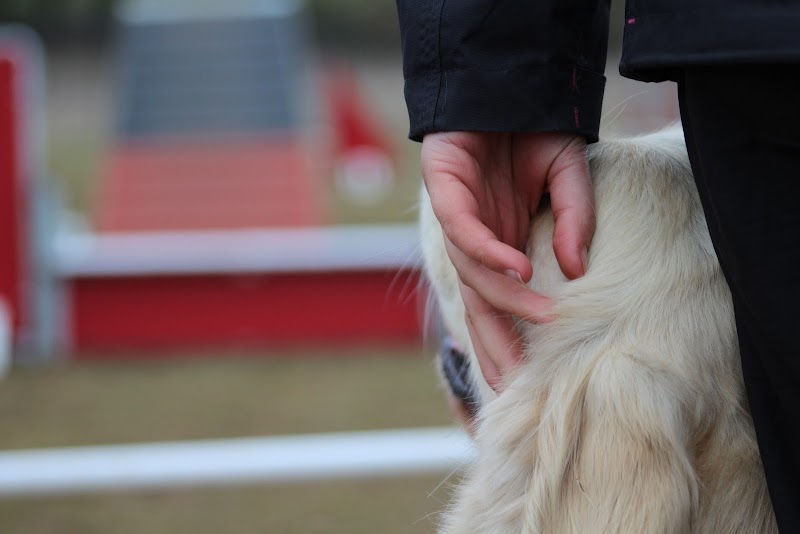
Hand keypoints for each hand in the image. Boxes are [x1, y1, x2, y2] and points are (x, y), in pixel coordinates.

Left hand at [422, 131, 594, 389]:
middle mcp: (477, 240)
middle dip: (495, 345)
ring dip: (506, 297)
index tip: (529, 378)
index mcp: (502, 246)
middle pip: (478, 304)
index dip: (510, 340)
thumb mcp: (571, 181)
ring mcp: (459, 217)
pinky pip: (463, 231)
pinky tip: (518, 268)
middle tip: (517, 384)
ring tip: (543, 315)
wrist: (509, 86)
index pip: (498, 306)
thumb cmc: (536, 136)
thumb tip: (578, 271)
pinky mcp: (445, 188)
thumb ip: (577, 222)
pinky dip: (490, 251)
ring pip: (473, 273)